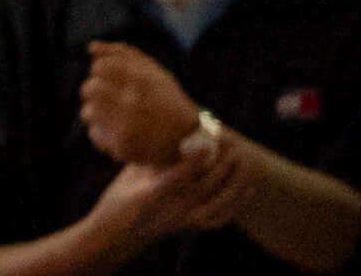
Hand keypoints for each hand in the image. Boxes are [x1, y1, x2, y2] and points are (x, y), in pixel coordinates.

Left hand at [79, 42, 203, 167]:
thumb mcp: (154, 71)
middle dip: (94, 90)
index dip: (101, 70)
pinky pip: (94, 133)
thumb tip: (90, 46)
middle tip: (107, 95)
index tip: (110, 76)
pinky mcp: (119, 146)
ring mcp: (125, 125)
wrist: (184, 137)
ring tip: (113, 114)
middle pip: (90, 88)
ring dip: (97, 112)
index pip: (102, 66)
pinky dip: (102, 131)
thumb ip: (124, 55)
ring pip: (88, 112)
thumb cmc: (167, 100)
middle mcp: (132, 101)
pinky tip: (117, 129)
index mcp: (143, 79)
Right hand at [92, 134, 244, 249]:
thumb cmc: (119, 198)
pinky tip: (248, 188)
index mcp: (148, 195)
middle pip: (203, 186)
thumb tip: (171, 123)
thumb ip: (151, 154)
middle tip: (230, 139)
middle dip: (222, 161)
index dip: (195, 158)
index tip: (209, 139)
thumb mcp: (129, 173)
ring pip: (215, 205)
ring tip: (242, 159)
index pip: (176, 177)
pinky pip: (216, 220)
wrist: (112, 236)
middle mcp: (168, 210)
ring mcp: (180, 221)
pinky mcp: (187, 227)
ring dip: (233, 182)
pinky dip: (234, 206)